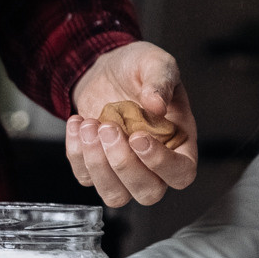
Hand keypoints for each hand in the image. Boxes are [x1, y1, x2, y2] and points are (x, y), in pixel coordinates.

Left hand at [69, 42, 198, 207]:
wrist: (106, 70)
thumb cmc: (138, 69)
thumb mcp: (155, 62)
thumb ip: (160, 80)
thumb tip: (156, 104)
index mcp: (179, 141)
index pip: (181, 172)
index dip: (162, 164)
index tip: (139, 137)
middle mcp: (154, 162)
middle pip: (148, 192)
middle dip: (123, 165)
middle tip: (109, 128)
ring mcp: (124, 168)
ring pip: (115, 195)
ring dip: (97, 165)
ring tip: (90, 125)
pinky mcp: (97, 166)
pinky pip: (85, 178)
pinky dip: (76, 153)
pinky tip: (78, 123)